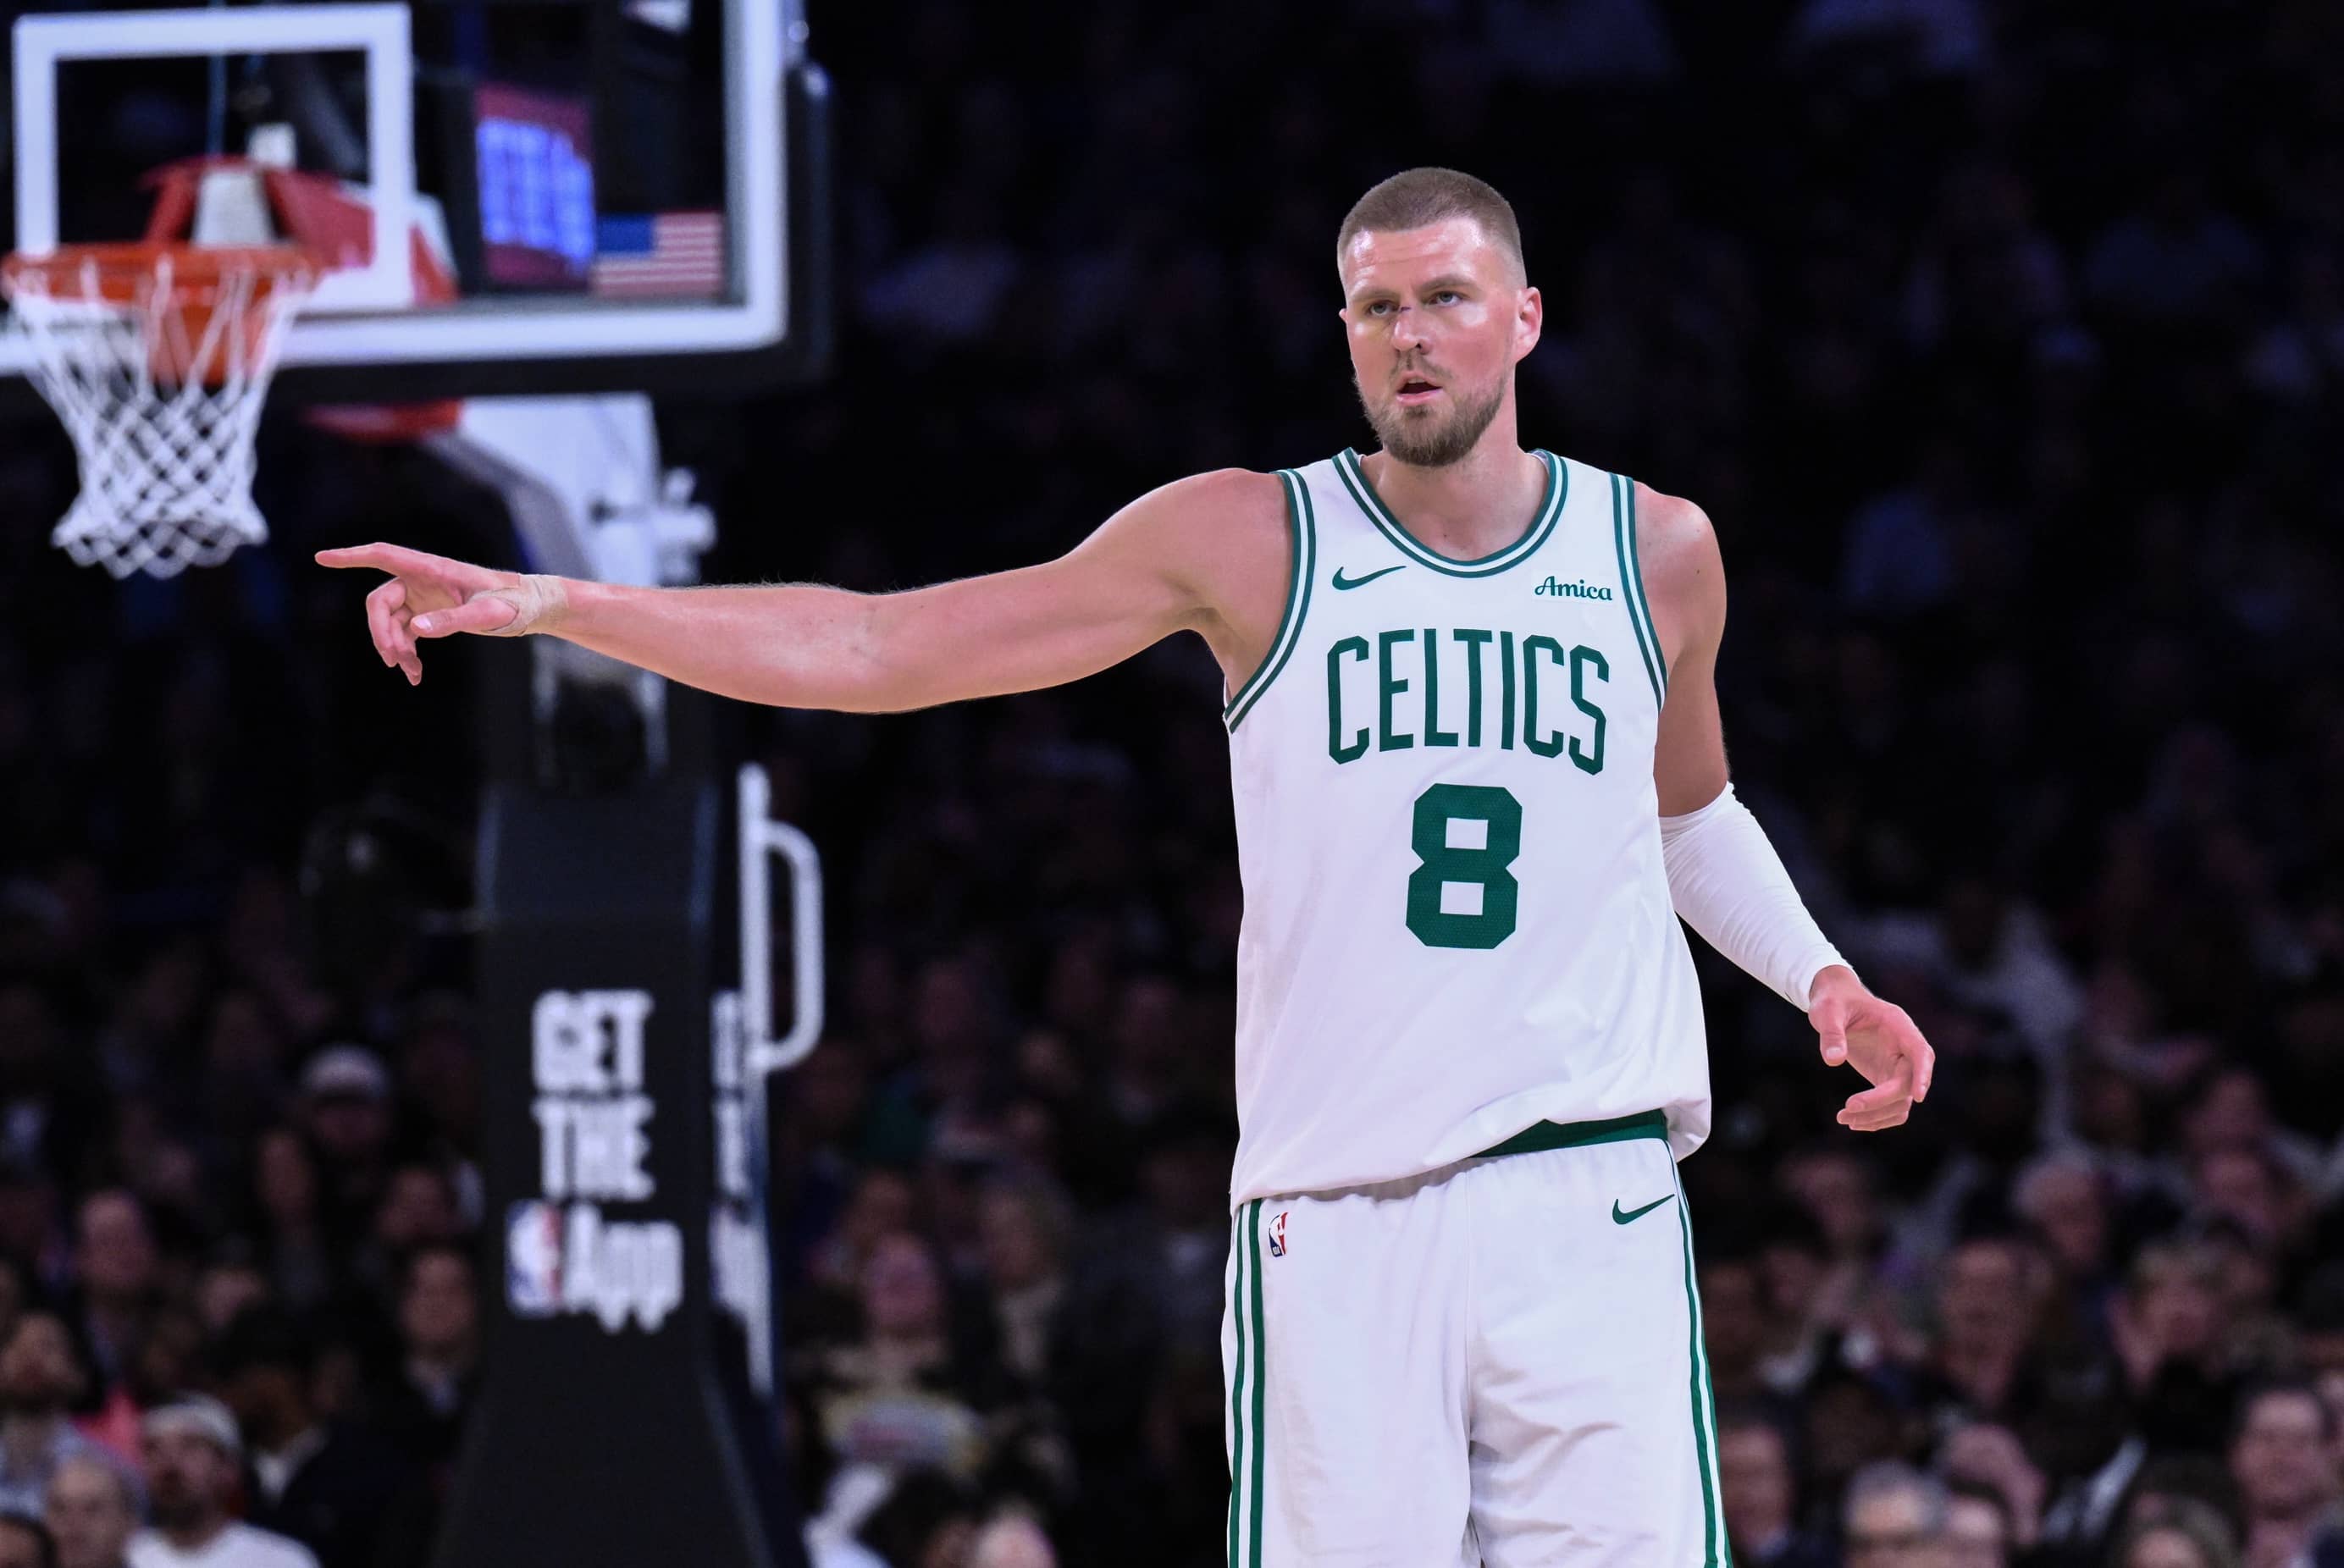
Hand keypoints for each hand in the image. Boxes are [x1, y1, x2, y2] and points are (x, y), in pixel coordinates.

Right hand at [315, 542, 568, 684]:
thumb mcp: (487, 614)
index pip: (383, 556)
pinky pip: (404, 632)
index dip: (351, 556)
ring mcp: (423, 596)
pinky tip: (414, 674)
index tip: (320, 558)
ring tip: (411, 673)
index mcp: (432, 569)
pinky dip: (405, 652)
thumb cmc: (514, 603)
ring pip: (390, 621)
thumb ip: (452, 620)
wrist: (531, 607)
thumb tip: (415, 629)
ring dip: (394, 648)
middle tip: (396, 661)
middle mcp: (422, 579)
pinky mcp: (429, 612)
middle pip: (380, 602)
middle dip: (381, 633)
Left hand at [1808, 965, 1933, 1131]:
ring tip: (1843, 1119)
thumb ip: (1831, 1033)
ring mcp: (1897, 1065)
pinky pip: (1891, 1105)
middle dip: (1881, 1101)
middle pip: (1907, 1083)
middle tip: (1848, 1109)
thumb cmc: (1834, 1001)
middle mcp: (1904, 1048)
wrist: (1835, 1002)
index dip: (1923, 1075)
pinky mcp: (1886, 1077)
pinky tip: (1853, 1121)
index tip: (1918, 1096)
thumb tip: (1833, 1060)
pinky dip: (1876, 1117)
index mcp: (1898, 1025)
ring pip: (1901, 1101)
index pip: (1921, 1052)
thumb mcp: (1827, 1011)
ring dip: (1877, 1115)